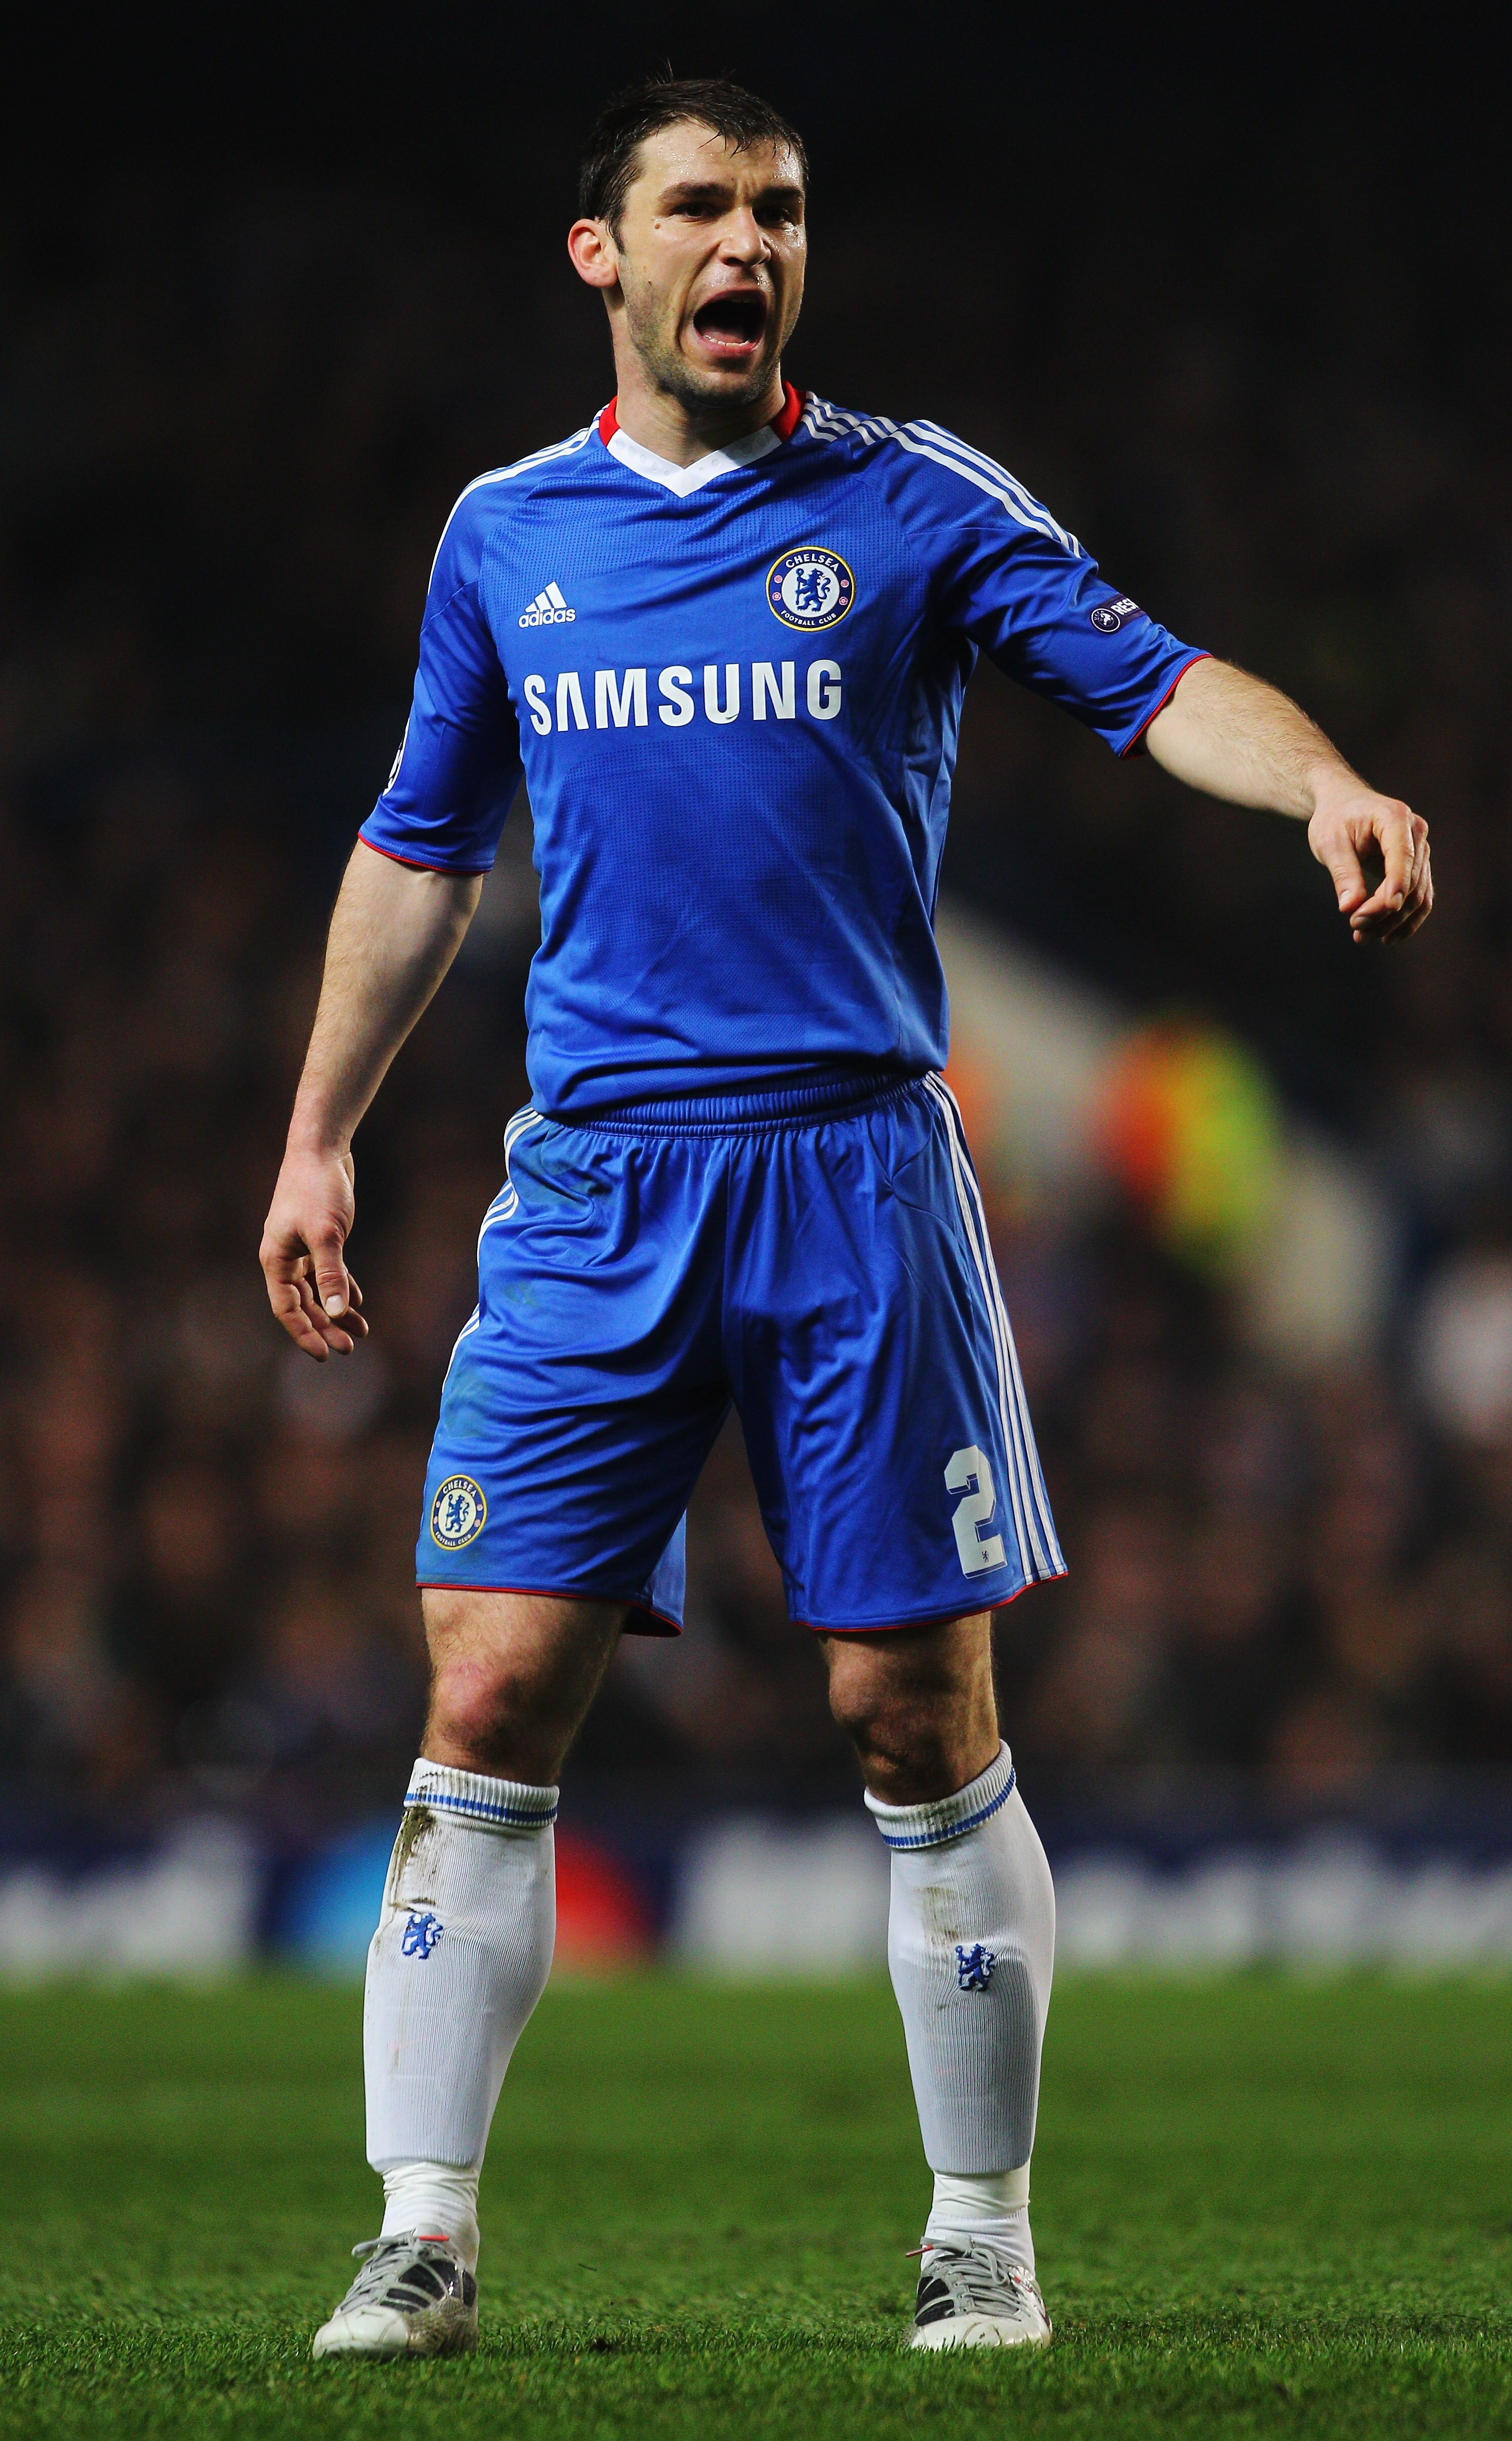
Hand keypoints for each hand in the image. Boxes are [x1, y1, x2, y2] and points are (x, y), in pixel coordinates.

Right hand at [260, 1145, 369, 1360]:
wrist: (321, 1149)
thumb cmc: (317, 1189)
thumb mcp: (327, 1235)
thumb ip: (331, 1274)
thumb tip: (336, 1312)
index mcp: (276, 1260)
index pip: (287, 1309)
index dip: (305, 1333)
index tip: (326, 1354)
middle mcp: (284, 1257)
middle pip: (303, 1304)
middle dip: (325, 1327)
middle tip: (349, 1348)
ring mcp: (300, 1247)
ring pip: (317, 1289)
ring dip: (336, 1310)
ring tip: (361, 1331)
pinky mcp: (318, 1237)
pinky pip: (327, 1272)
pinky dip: (341, 1287)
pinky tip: (357, 1302)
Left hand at [1308, 783, 1431, 943]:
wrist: (1343, 805)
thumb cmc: (1334, 820)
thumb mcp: (1330, 843)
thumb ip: (1343, 873)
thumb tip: (1350, 907)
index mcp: (1395, 818)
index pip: (1402, 857)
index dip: (1395, 886)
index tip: (1382, 911)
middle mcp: (1415, 833)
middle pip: (1411, 881)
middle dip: (1384, 910)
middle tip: (1355, 928)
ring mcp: (1421, 850)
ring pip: (1418, 894)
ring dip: (1393, 921)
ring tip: (1362, 937)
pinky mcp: (1418, 866)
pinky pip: (1421, 897)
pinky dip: (1406, 920)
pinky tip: (1388, 937)